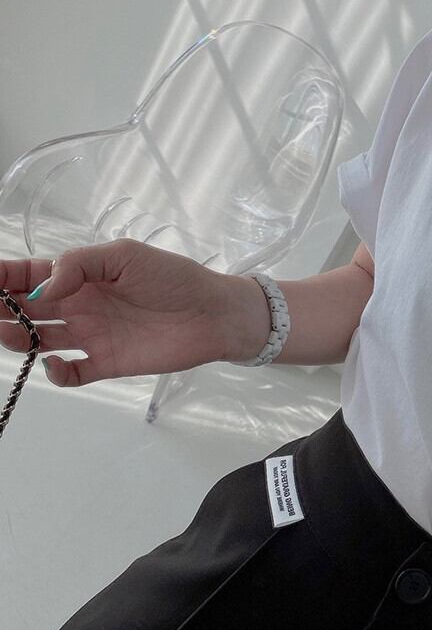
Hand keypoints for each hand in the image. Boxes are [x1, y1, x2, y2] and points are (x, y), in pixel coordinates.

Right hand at [0, 238, 237, 386]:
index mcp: (79, 276)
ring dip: (15, 339)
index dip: (0, 279)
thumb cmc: (173, 277)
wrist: (213, 313)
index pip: (26, 276)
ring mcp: (91, 336)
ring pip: (38, 341)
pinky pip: (72, 374)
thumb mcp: (124, 255)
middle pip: (23, 309)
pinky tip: (54, 364)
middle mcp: (78, 306)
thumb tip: (42, 287)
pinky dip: (55, 374)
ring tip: (9, 334)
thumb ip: (79, 265)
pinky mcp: (108, 363)